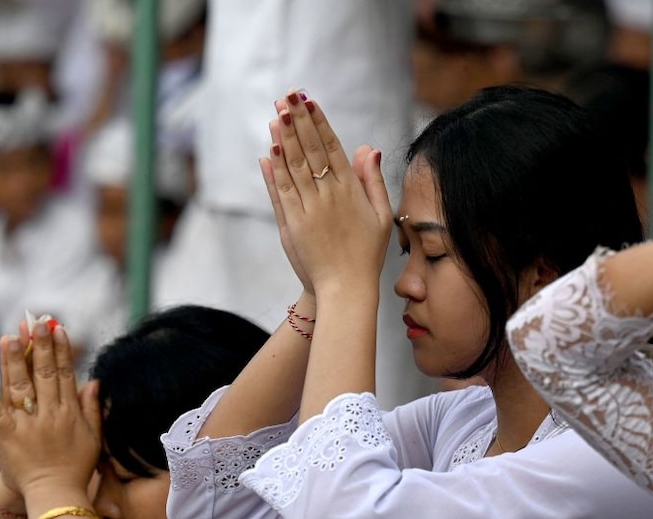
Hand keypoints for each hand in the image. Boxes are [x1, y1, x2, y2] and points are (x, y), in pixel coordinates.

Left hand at [0, 323, 100, 498]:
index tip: (57, 328)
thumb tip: (94, 381)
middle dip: (39, 345)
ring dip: (13, 361)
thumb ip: (93, 408)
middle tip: (35, 322)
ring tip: (9, 337)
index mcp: (69, 412)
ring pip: (19, 386)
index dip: (61, 349)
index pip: (64, 373)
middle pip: (43, 373)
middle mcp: (49, 414)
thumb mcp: (95, 437)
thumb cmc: (77, 466)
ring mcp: (27, 424)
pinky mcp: (7, 436)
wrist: (56, 495)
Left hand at [260, 90, 393, 297]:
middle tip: (288, 96)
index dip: (319, 123)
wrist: (346, 289)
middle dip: (298, 121)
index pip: (332, 148)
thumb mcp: (382, 216)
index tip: (309, 102)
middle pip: (310, 151)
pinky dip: (275, 169)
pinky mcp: (292, 224)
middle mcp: (329, 197)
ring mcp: (309, 210)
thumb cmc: (367, 254)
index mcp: (351, 192)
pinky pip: (281, 191)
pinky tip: (271, 149)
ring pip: (294, 167)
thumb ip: (373, 180)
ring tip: (277, 113)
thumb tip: (369, 147)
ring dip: (285, 138)